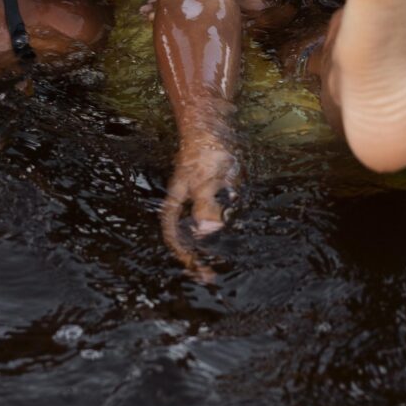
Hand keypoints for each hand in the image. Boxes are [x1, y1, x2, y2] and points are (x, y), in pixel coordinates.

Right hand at [160, 133, 240, 280]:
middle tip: (210, 276)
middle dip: (197, 257)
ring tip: (219, 265)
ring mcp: (197, 200)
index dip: (184, 256)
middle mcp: (184, 205)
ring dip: (209, 248)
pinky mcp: (211, 195)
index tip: (198, 271)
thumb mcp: (205, 181)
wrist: (211, 129)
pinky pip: (214, 219)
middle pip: (187, 237)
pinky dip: (220, 232)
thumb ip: (206, 205)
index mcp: (175, 205)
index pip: (174, 236)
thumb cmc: (204, 154)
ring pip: (200, 231)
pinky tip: (231, 240)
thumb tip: (207, 231)